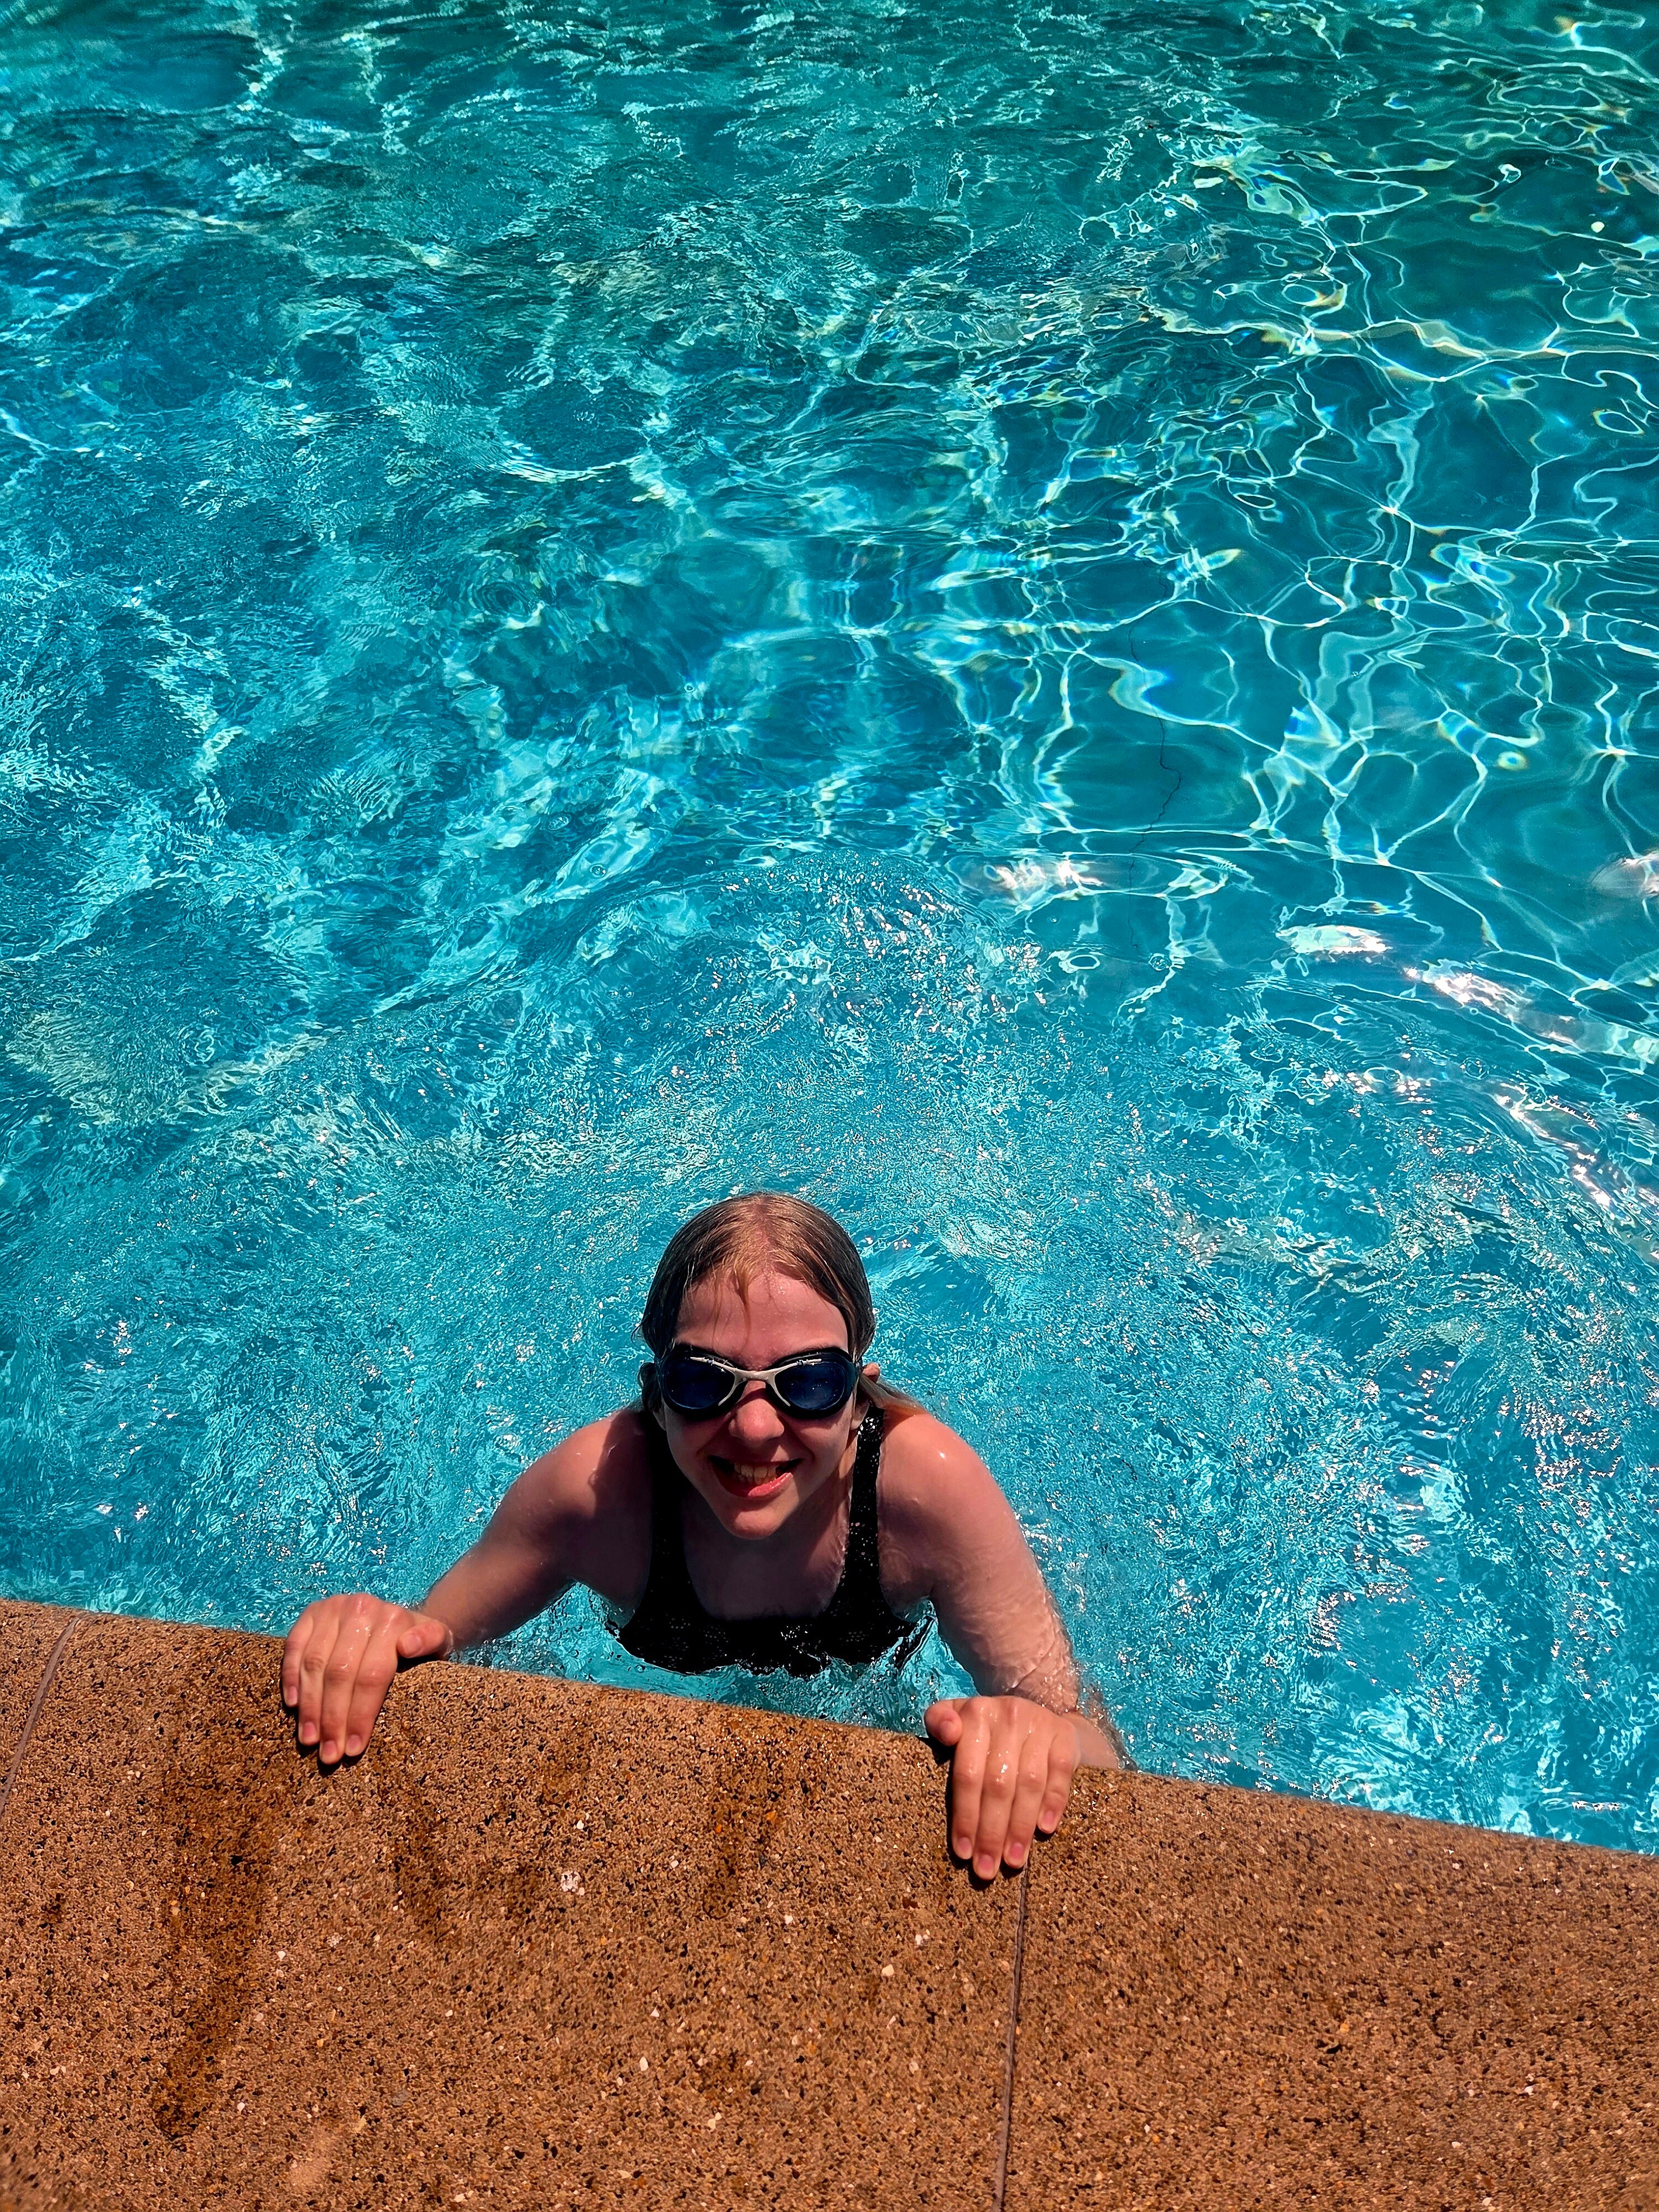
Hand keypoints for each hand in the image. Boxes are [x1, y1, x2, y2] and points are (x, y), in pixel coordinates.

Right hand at [281, 1594, 453, 1765]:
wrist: (399, 1615)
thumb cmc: (418, 1641)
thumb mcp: (437, 1641)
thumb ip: (431, 1640)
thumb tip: (408, 1645)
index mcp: (393, 1619)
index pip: (372, 1675)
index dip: (360, 1715)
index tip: (353, 1749)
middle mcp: (361, 1608)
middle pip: (340, 1673)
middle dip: (332, 1719)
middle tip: (329, 1754)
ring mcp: (333, 1607)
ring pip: (314, 1663)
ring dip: (309, 1706)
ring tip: (310, 1739)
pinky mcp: (312, 1612)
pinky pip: (294, 1646)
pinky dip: (290, 1677)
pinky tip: (293, 1706)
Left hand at [925, 1695, 1083, 1877]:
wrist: (1033, 1712)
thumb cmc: (986, 1730)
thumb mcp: (957, 1717)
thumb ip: (939, 1721)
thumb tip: (949, 1733)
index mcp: (976, 1714)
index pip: (968, 1774)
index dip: (965, 1816)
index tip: (963, 1852)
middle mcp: (1008, 1716)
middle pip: (998, 1784)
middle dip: (991, 1832)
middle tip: (987, 1869)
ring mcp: (1039, 1724)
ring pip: (1030, 1783)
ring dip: (1021, 1827)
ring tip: (1013, 1861)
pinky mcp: (1065, 1734)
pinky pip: (1060, 1773)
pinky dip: (1053, 1802)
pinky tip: (1044, 1829)